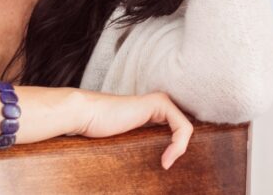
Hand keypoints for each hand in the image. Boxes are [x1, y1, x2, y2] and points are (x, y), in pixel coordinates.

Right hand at [73, 89, 193, 169]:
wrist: (86, 115)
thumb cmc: (100, 131)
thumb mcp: (129, 143)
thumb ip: (146, 147)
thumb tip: (163, 170)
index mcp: (154, 113)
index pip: (178, 133)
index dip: (178, 150)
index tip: (166, 168)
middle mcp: (160, 105)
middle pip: (184, 132)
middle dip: (181, 151)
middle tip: (167, 167)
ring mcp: (161, 102)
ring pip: (186, 130)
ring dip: (180, 151)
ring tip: (165, 164)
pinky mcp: (159, 103)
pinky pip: (183, 127)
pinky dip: (178, 146)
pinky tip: (166, 160)